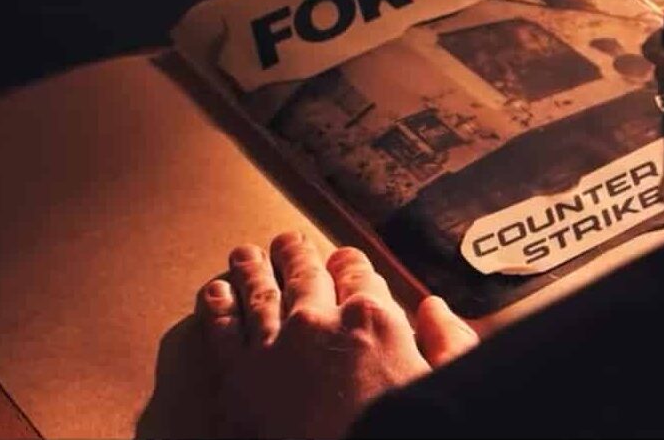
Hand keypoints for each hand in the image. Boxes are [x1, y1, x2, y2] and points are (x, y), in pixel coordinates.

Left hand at [198, 232, 478, 438]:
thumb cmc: (396, 433)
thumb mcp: (444, 385)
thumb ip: (447, 343)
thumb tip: (436, 310)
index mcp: (374, 319)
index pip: (357, 272)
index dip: (348, 263)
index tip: (342, 261)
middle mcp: (319, 321)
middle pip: (304, 273)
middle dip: (295, 254)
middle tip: (287, 243)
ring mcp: (274, 346)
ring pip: (259, 291)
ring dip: (251, 268)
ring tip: (244, 254)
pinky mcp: (238, 378)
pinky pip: (222, 328)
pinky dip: (217, 305)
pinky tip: (216, 291)